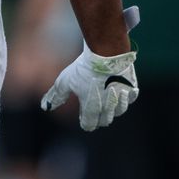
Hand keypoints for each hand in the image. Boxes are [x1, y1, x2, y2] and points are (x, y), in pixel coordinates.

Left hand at [41, 5, 139, 131]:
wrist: (106, 53)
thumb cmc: (84, 68)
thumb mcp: (65, 81)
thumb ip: (56, 96)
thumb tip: (45, 107)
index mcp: (92, 109)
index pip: (89, 125)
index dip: (85, 120)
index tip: (83, 112)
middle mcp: (108, 108)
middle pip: (104, 120)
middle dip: (98, 115)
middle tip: (94, 102)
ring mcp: (122, 99)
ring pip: (119, 111)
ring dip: (112, 107)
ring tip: (106, 94)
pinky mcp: (132, 89)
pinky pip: (130, 98)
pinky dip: (125, 96)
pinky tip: (119, 88)